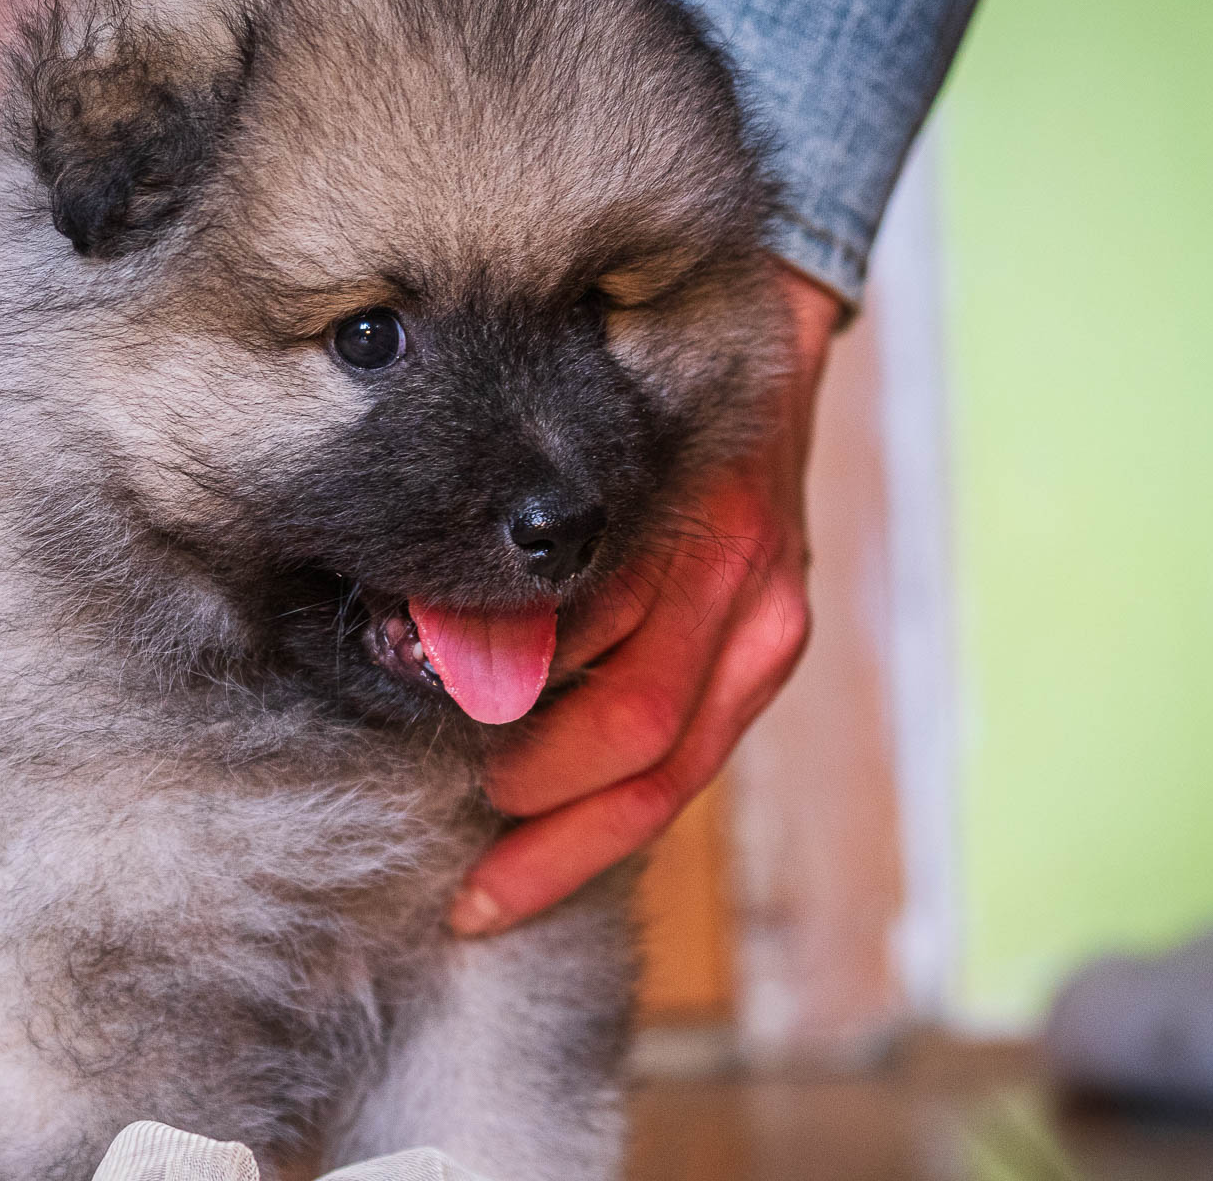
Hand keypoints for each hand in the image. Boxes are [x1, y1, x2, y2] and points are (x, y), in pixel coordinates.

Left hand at [449, 260, 842, 935]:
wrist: (761, 333)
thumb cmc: (638, 384)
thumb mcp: (582, 441)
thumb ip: (531, 546)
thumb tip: (439, 644)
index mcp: (699, 537)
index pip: (614, 691)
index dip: (522, 755)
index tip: (435, 788)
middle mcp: (750, 591)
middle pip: (644, 749)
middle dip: (547, 830)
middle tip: (466, 873)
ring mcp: (773, 624)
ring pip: (679, 773)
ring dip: (584, 838)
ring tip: (501, 880)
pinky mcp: (776, 643)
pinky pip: (700, 751)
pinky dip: (627, 800)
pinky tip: (564, 829)